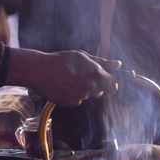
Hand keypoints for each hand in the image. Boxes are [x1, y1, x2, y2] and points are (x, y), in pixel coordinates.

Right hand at [7, 48, 121, 106]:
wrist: (40, 71)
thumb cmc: (61, 61)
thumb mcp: (82, 56)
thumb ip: (102, 62)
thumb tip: (118, 64)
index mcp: (95, 74)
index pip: (113, 84)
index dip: (111, 83)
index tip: (108, 83)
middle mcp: (90, 87)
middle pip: (100, 91)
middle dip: (94, 85)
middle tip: (81, 76)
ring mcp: (80, 96)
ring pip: (87, 95)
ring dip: (82, 89)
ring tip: (69, 79)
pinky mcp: (71, 102)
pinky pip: (76, 100)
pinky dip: (72, 95)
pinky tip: (64, 86)